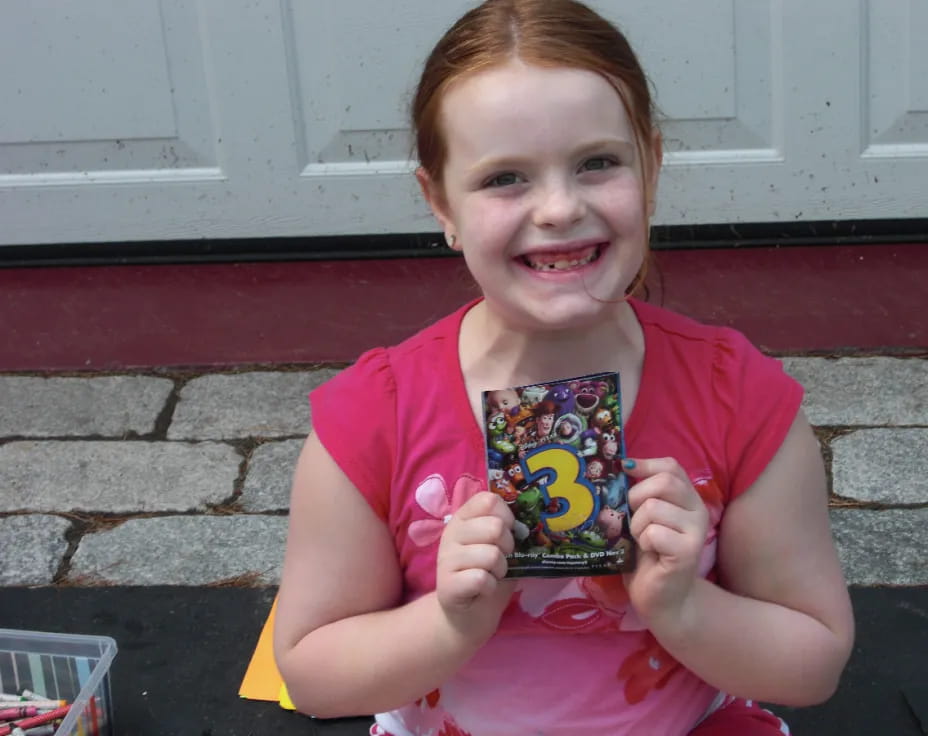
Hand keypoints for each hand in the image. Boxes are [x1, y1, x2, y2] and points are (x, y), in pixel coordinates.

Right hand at [436, 491, 515, 647]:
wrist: (467, 616)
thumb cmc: (488, 574)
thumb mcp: (499, 546)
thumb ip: (508, 530)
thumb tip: (529, 522)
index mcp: (464, 518)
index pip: (488, 499)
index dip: (506, 515)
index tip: (508, 532)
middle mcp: (451, 534)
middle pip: (494, 527)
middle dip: (508, 546)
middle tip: (502, 559)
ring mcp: (446, 559)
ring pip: (491, 554)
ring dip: (500, 569)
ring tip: (492, 575)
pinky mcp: (448, 585)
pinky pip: (481, 578)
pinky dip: (490, 586)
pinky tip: (483, 589)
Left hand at [622, 457, 708, 633]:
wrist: (662, 599)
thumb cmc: (647, 556)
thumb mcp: (642, 518)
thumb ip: (640, 495)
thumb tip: (621, 466)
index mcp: (687, 498)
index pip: (671, 466)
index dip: (645, 465)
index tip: (625, 471)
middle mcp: (698, 511)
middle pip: (664, 481)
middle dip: (637, 496)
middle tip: (632, 517)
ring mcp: (695, 531)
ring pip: (653, 507)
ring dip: (637, 525)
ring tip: (641, 541)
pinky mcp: (688, 551)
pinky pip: (653, 532)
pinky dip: (643, 542)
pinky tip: (650, 554)